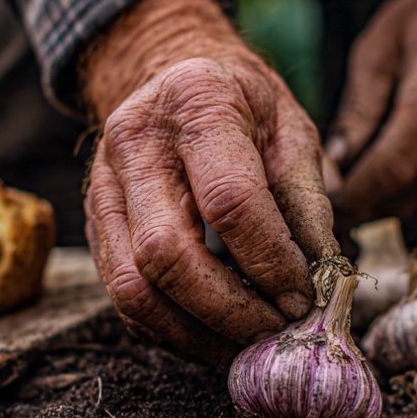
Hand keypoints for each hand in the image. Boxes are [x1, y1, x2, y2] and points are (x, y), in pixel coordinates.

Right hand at [82, 0, 337, 361]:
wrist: (171, 72)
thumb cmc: (242, 103)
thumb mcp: (292, 126)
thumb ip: (307, 198)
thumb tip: (323, 275)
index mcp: (196, 102)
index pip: (229, 201)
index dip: (270, 261)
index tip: (303, 295)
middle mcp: (134, 142)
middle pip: (166, 254)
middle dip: (228, 310)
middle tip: (275, 329)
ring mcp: (101, 186)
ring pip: (132, 289)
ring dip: (194, 334)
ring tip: (246, 345)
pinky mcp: (93, 225)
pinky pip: (122, 298)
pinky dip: (170, 330)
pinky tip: (213, 333)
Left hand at [327, 0, 416, 222]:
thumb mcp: (378, 48)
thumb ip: (358, 108)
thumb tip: (336, 163)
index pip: (392, 166)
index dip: (354, 195)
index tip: (322, 205)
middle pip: (407, 190)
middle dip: (361, 206)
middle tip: (322, 208)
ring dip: (381, 204)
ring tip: (343, 196)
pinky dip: (403, 190)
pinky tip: (375, 181)